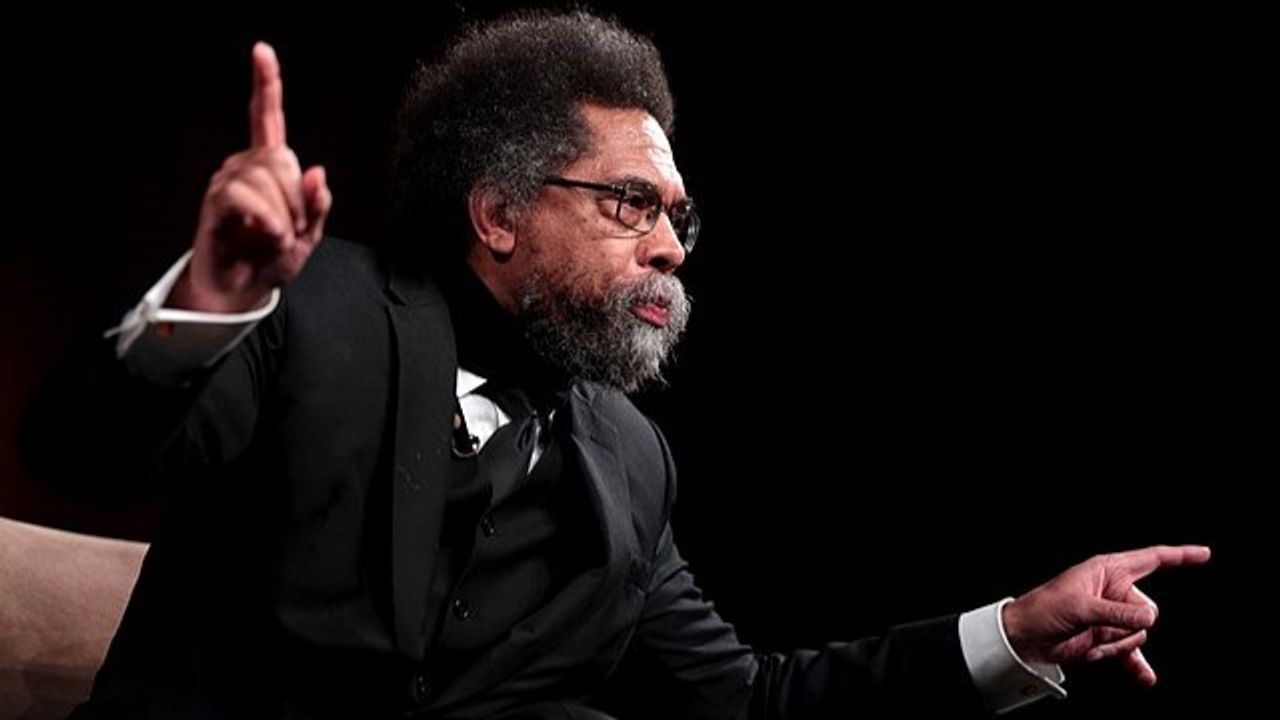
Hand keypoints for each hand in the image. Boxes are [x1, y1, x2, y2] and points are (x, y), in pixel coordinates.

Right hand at [169, 42, 331, 312]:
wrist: (241, 291)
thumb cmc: (272, 260)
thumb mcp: (310, 235)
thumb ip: (319, 205)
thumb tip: (319, 172)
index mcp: (268, 168)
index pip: (267, 118)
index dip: (266, 85)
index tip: (261, 50)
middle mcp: (243, 165)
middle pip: (283, 158)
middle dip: (299, 198)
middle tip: (294, 229)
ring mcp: (226, 181)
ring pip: (268, 177)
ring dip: (285, 214)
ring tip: (278, 237)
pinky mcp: (216, 201)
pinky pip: (247, 195)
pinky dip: (268, 218)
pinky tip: (268, 235)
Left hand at [1002, 544, 1209, 685]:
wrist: (1024, 637)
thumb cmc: (1043, 609)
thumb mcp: (1080, 607)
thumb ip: (1117, 613)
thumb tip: (1150, 619)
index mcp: (1107, 570)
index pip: (1151, 559)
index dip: (1180, 556)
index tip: (1204, 554)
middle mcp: (1114, 591)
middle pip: (1148, 610)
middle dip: (1127, 626)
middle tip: (1098, 629)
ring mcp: (1113, 617)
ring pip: (1139, 634)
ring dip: (1116, 645)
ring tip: (1090, 644)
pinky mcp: (1108, 639)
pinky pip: (1132, 653)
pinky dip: (1138, 666)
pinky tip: (1146, 679)